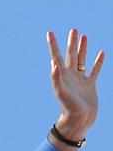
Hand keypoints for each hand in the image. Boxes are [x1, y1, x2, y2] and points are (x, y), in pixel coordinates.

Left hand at [46, 29, 104, 143]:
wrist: (80, 121)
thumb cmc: (69, 108)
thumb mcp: (61, 92)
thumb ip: (56, 78)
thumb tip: (53, 63)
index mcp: (62, 76)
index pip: (56, 56)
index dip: (53, 45)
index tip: (49, 33)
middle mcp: (70, 76)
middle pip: (70, 55)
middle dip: (71, 42)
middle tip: (73, 30)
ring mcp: (80, 80)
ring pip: (82, 60)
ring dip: (82, 48)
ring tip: (84, 36)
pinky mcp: (90, 86)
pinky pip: (94, 71)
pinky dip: (98, 62)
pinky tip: (101, 53)